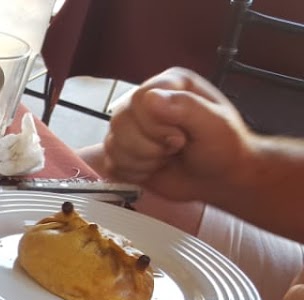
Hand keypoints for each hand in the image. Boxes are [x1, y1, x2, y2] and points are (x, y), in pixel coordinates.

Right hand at [101, 67, 252, 203]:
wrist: (220, 179)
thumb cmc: (223, 148)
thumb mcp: (215, 124)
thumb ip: (186, 107)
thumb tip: (151, 98)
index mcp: (168, 85)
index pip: (139, 98)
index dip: (155, 124)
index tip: (181, 138)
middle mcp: (145, 102)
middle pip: (120, 121)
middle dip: (149, 145)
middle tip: (175, 148)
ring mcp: (131, 128)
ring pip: (113, 144)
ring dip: (143, 160)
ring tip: (166, 158)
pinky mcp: (123, 152)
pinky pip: (111, 163)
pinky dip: (134, 172)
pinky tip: (154, 168)